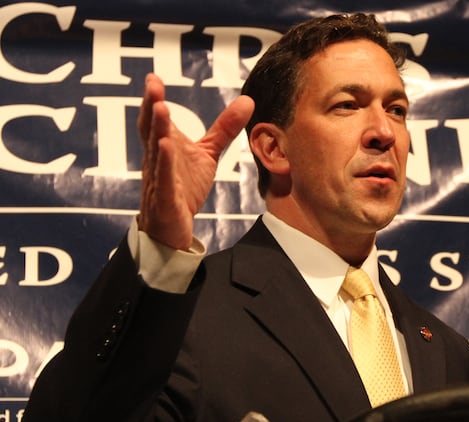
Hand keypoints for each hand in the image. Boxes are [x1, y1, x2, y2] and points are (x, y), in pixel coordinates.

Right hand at [137, 73, 254, 249]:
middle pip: (151, 129)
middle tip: (153, 85)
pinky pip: (163, 179)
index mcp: (164, 146)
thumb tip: (247, 101)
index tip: (153, 77)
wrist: (172, 228)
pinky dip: (164, 163)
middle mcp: (157, 159)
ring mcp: (158, 178)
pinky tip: (166, 146)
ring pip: (155, 151)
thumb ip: (224, 129)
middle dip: (152, 106)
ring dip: (157, 129)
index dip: (153, 99)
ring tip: (160, 107)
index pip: (156, 120)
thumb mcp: (207, 154)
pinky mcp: (165, 199)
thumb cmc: (183, 188)